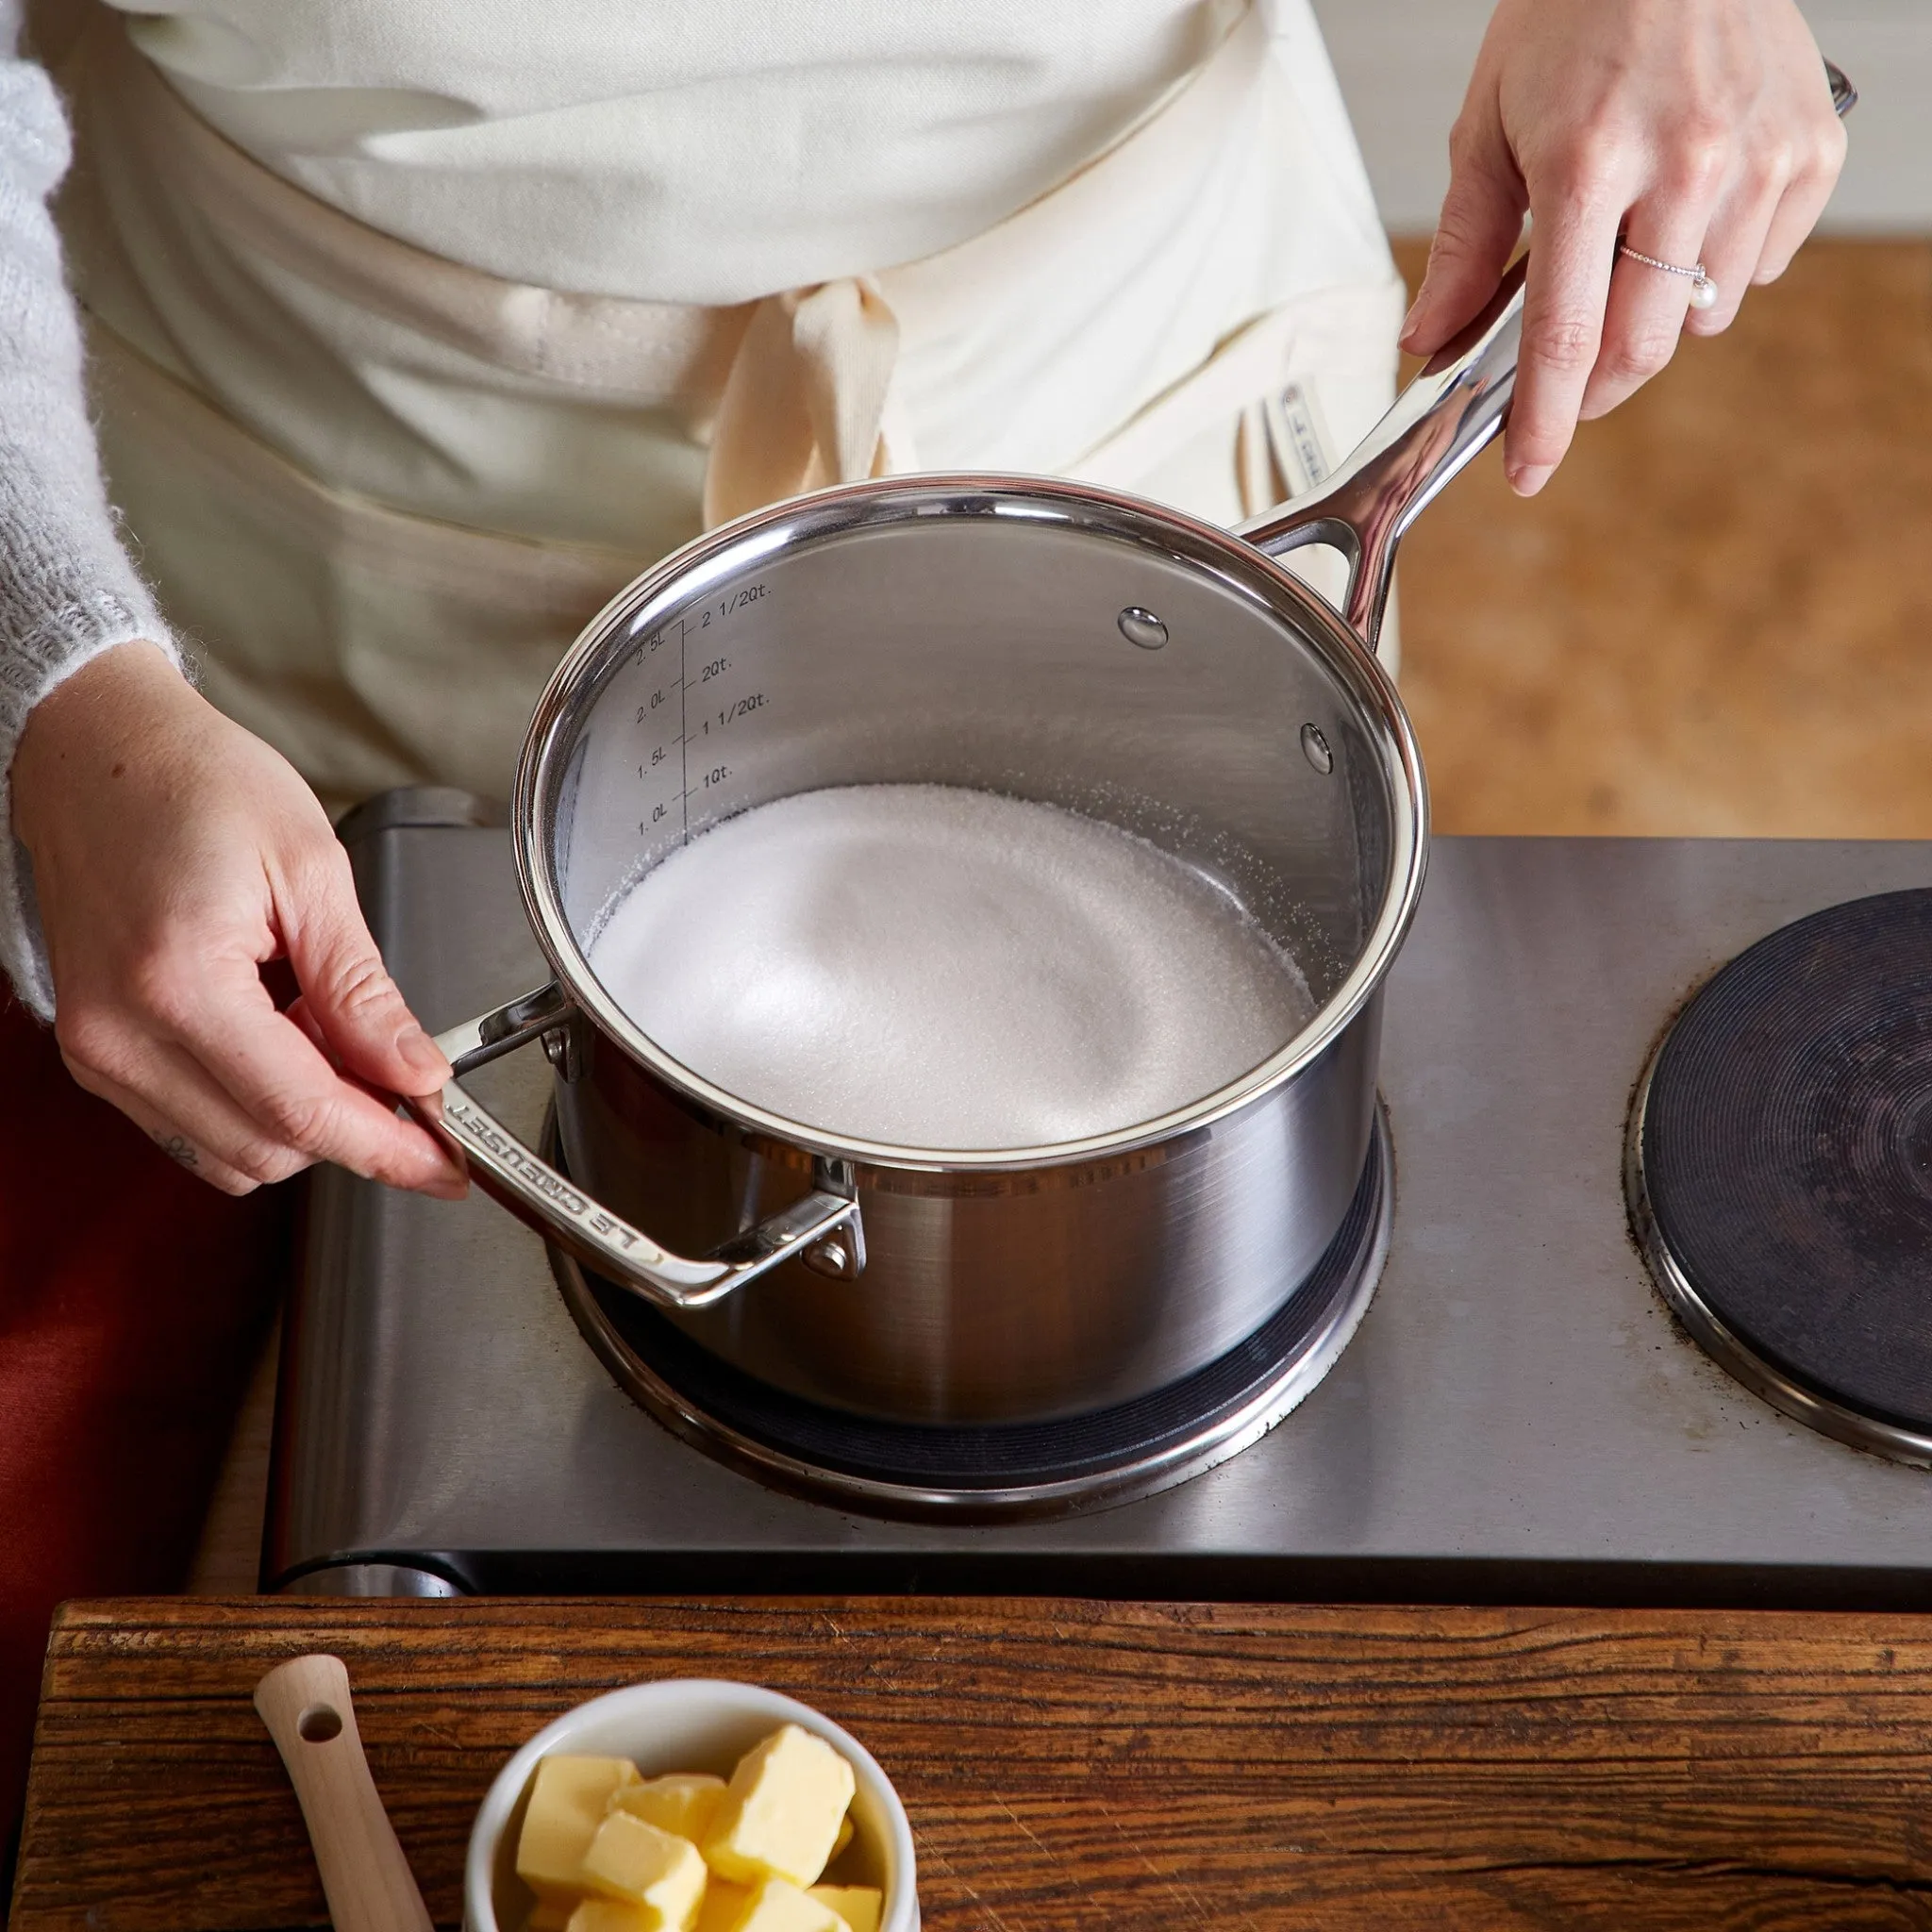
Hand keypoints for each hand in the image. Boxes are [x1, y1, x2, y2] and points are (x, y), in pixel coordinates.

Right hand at [12, 641, 466, 1198]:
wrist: (96, 752)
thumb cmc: (192, 784)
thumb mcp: (311, 871)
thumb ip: (364, 990)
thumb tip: (416, 1073)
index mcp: (177, 983)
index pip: (301, 1111)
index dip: (387, 1147)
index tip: (447, 1164)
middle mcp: (120, 1035)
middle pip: (267, 1146)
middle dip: (351, 1126)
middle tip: (404, 1072)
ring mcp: (98, 1052)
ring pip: (230, 1152)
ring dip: (301, 1117)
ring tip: (325, 1025)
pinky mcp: (96, 1054)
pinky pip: (193, 1125)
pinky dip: (254, 1104)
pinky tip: (281, 1035)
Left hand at [1401, 0, 1845, 494]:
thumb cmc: (1577, 12)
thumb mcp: (1489, 124)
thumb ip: (1462, 245)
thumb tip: (1431, 340)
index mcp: (1586, 164)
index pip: (1562, 335)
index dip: (1543, 419)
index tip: (1526, 470)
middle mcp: (1681, 166)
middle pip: (1639, 347)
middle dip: (1596, 386)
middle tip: (1570, 373)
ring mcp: (1756, 159)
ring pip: (1703, 317)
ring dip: (1658, 313)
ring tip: (1633, 242)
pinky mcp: (1810, 150)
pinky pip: (1759, 267)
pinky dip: (1720, 264)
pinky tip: (1692, 208)